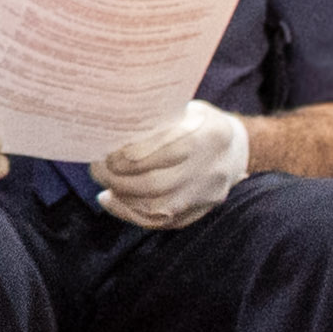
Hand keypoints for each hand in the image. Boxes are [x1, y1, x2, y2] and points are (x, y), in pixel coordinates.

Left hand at [97, 100, 250, 229]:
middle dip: (119, 179)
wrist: (236, 149)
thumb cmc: (197, 123)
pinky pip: (163, 222)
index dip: (130, 156)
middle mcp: (212, 168)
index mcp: (210, 134)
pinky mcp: (201, 211)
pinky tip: (112, 201)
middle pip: (158, 183)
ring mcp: (208, 194)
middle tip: (96, 169)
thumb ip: (156, 119)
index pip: (166, 150)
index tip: (105, 153)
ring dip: (123, 198)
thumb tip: (110, 124)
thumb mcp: (183, 109)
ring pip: (159, 207)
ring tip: (103, 184)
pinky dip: (132, 214)